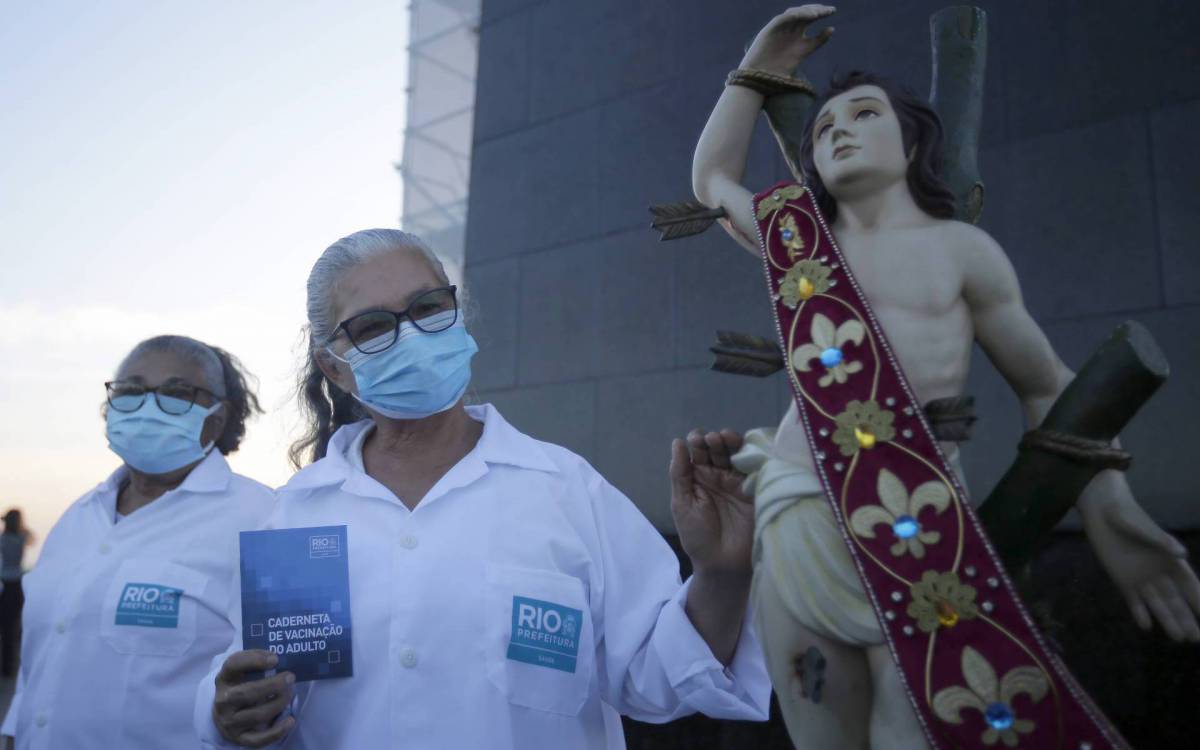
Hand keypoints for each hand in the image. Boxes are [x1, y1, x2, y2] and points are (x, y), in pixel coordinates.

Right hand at [212, 650, 296, 747]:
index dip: (254, 660)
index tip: (275, 659)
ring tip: (290, 694)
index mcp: (224, 679)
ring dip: (278, 704)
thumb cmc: (241, 686)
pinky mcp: (238, 738)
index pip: (233, 665)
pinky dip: (277, 731)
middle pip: (247, 693)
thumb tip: (279, 658)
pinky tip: (290, 721)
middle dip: (272, 685)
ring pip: (257, 715)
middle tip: (290, 677)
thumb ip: (257, 663)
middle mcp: (223, 701)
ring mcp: (229, 722)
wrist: (225, 715)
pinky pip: (258, 739)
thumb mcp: (243, 672)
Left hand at [671, 429, 754, 577]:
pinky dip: (752, 455)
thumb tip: (677, 442)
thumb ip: (680, 473)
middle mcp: (719, 475)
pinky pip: (756, 467)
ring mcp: (739, 481)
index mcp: (699, 477)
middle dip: (714, 439)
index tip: (695, 441)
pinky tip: (746, 450)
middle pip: (718, 448)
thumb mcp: (682, 503)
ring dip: (731, 441)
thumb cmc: (698, 536)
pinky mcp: (756, 489)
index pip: (698, 450)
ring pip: (737, 453)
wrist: (723, 564)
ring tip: (725, 438)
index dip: (697, 441)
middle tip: (711, 440)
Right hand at [741, 5, 835, 75]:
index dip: (822, 13)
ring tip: (818, 14)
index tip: (833, 12)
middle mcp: (789, 28)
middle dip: (816, 9)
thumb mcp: (805, 51)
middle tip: (829, 10)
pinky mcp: (770, 29)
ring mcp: (780, 27)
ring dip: (806, 11)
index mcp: (797, 33)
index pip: (810, 18)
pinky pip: (783, 18)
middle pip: (804, 13)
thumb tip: (832, 28)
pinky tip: (805, 16)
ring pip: (794, 13)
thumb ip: (818, 41)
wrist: (762, 76)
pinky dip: (794, 15)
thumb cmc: (781, 68)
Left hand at [1081, 498, 1199, 641]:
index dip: (1199, 601)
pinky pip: (1133, 600)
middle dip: (1187, 619)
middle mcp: (1158, 573)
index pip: (1190, 585)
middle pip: (1176, 600)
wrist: (1101, 511)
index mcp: (1169, 559)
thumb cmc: (1126, 515)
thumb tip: (1181, 554)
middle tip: (1196, 639)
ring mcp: (1140, 577)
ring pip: (1157, 603)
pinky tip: (1146, 626)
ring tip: (1179, 638)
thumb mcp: (1142, 527)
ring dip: (1168, 620)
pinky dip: (1139, 612)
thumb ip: (1160, 541)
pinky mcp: (1121, 579)